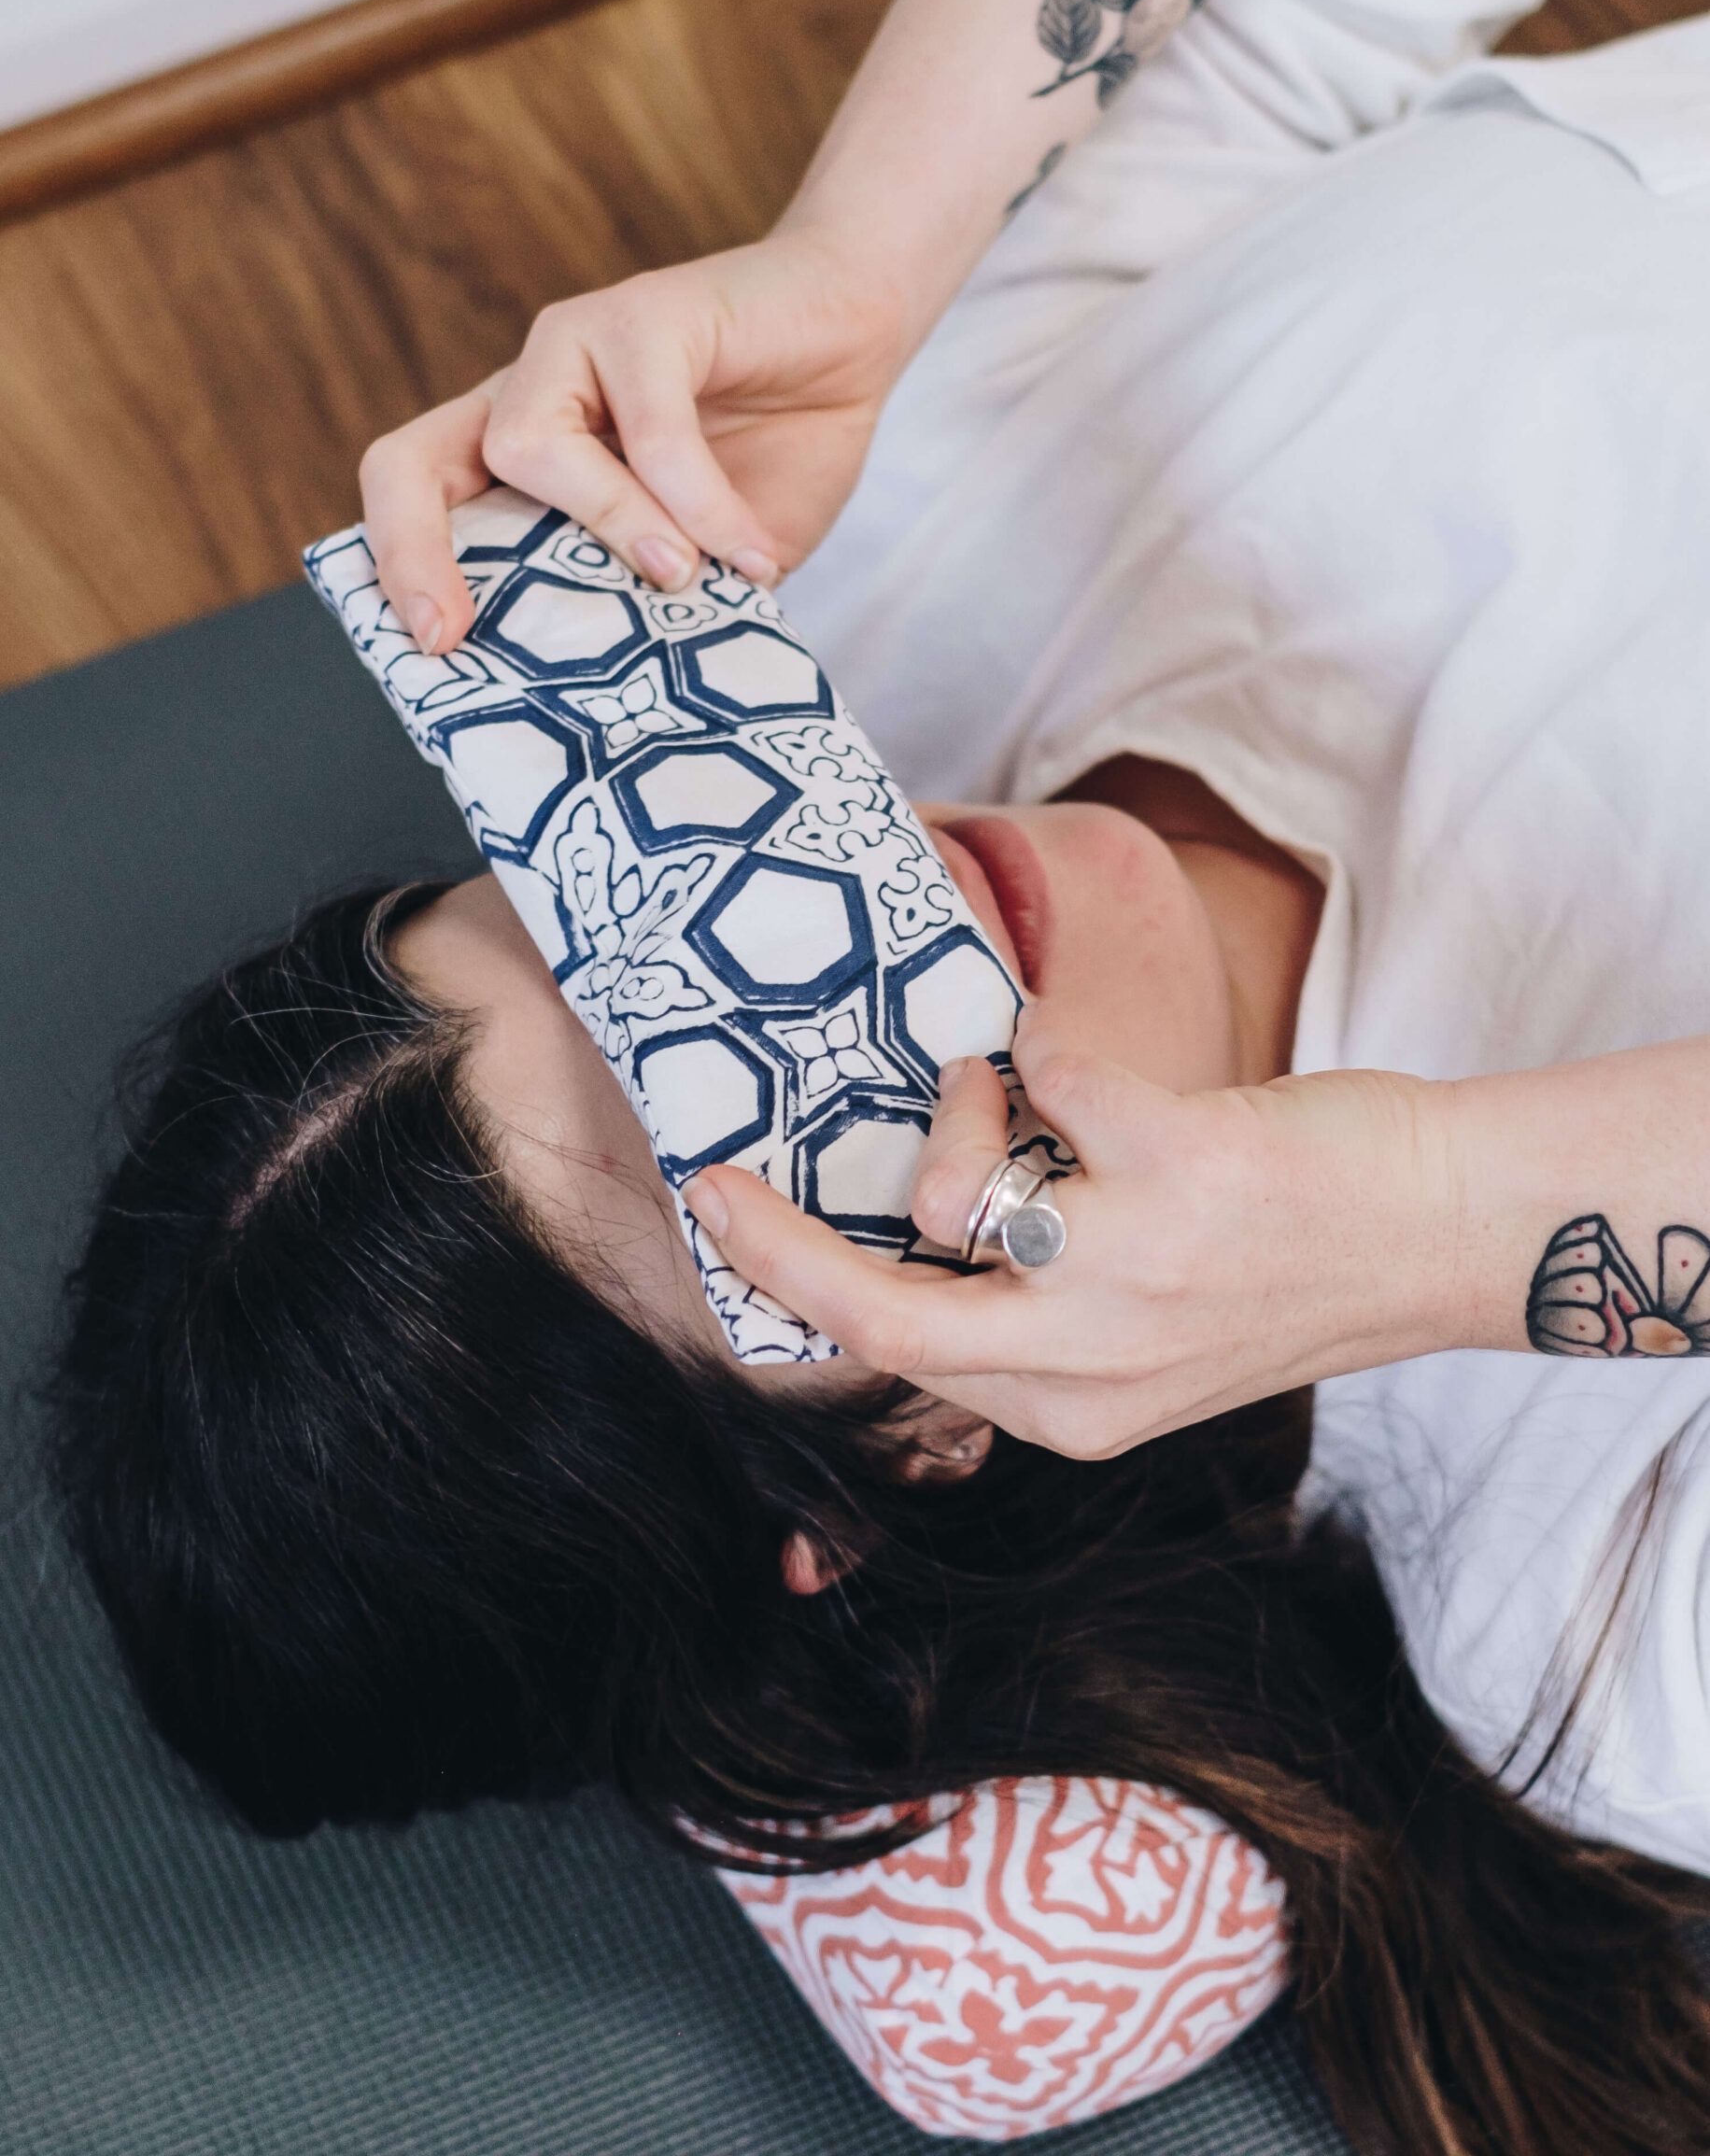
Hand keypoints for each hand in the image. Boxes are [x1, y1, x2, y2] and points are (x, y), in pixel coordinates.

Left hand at [358, 226, 906, 652]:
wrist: (856, 338)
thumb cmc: (777, 451)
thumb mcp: (706, 558)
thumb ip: (656, 604)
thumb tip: (625, 693)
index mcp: (527, 452)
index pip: (416, 498)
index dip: (401, 570)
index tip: (438, 652)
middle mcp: (531, 393)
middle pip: (411, 462)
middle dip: (416, 556)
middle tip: (458, 635)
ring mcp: (579, 346)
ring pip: (529, 447)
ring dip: (613, 529)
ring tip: (689, 580)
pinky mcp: (646, 315)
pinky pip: (650, 426)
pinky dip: (701, 504)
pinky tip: (751, 551)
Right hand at [684, 1004, 1457, 1457]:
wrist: (1448, 1229)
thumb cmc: (1286, 1268)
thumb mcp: (1149, 1346)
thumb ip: (1037, 1320)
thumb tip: (918, 1226)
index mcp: (1073, 1410)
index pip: (894, 1369)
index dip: (802, 1299)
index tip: (743, 1236)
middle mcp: (1094, 1366)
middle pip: (880, 1318)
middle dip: (774, 1248)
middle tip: (715, 1185)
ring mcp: (1133, 1273)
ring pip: (953, 1188)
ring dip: (964, 1109)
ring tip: (1016, 1085)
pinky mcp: (1179, 1170)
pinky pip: (1049, 1076)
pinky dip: (1046, 1043)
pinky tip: (1074, 1052)